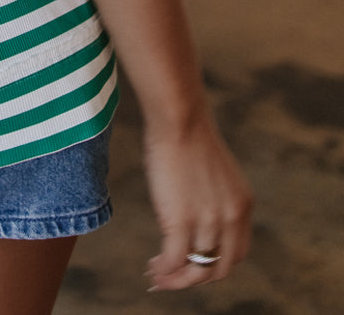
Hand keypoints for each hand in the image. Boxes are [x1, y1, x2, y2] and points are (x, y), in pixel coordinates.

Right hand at [143, 104, 252, 290]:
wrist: (178, 117)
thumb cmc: (187, 134)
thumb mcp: (216, 173)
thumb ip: (215, 198)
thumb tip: (195, 213)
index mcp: (242, 206)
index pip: (236, 254)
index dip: (215, 266)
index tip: (193, 264)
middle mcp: (231, 218)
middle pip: (219, 269)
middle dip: (195, 279)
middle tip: (174, 277)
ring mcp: (207, 222)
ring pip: (196, 271)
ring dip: (176, 280)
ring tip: (157, 277)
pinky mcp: (181, 221)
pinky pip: (174, 260)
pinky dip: (164, 270)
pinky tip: (153, 267)